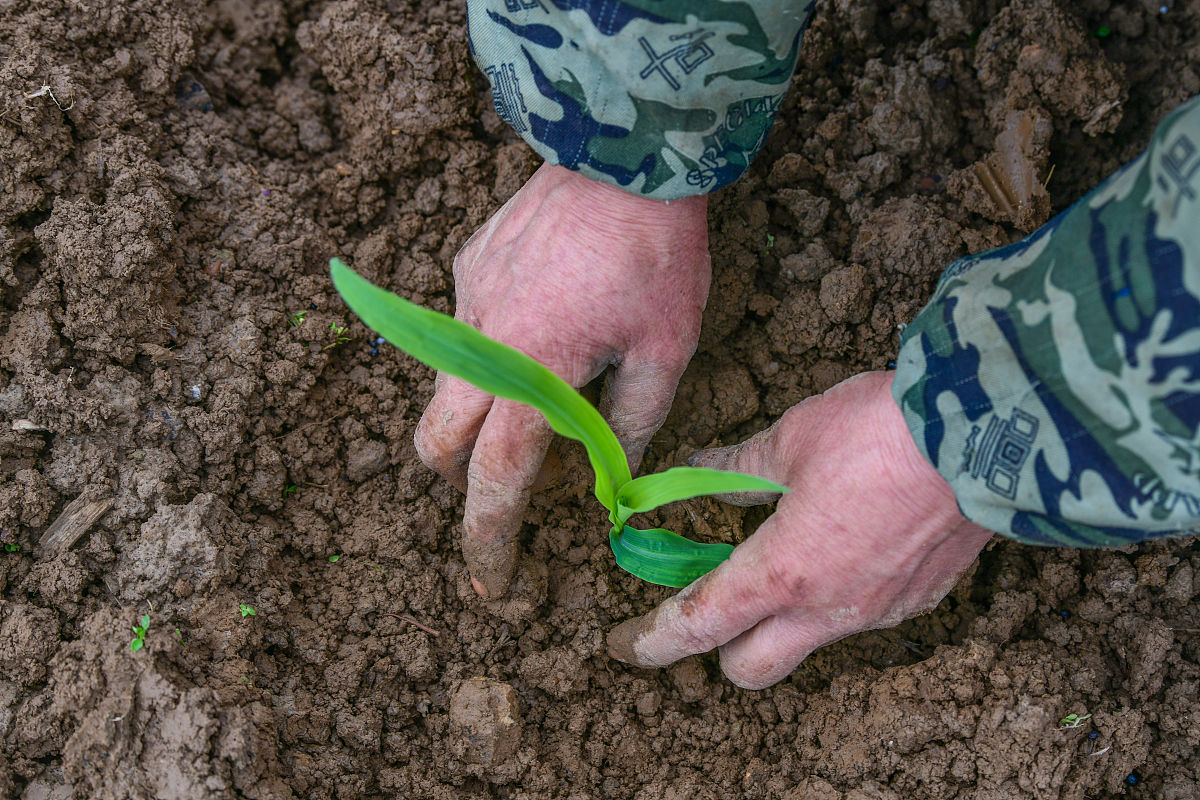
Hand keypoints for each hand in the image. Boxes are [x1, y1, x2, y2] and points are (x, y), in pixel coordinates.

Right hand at [415, 164, 710, 598]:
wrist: (626, 152)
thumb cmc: (657, 256)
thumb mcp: (665, 353)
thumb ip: (632, 426)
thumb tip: (615, 478)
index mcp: (531, 375)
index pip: (493, 481)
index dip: (489, 538)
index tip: (492, 583)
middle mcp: (481, 343)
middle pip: (437, 445)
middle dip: (463, 482)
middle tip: (511, 485)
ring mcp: (464, 301)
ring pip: (446, 387)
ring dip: (479, 414)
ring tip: (544, 388)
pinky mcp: (467, 264)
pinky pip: (465, 325)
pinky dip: (492, 348)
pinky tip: (545, 315)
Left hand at [606, 371, 993, 688]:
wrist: (991, 435)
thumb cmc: (881, 432)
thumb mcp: (790, 439)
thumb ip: (736, 469)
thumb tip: (699, 473)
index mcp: (783, 573)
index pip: (699, 625)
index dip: (653, 640)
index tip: (626, 645)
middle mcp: (829, 610)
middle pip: (751, 669)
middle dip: (720, 646)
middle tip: (715, 595)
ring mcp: (879, 613)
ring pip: (809, 641)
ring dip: (785, 613)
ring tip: (793, 546)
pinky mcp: (921, 599)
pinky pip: (861, 613)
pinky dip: (838, 590)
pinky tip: (851, 536)